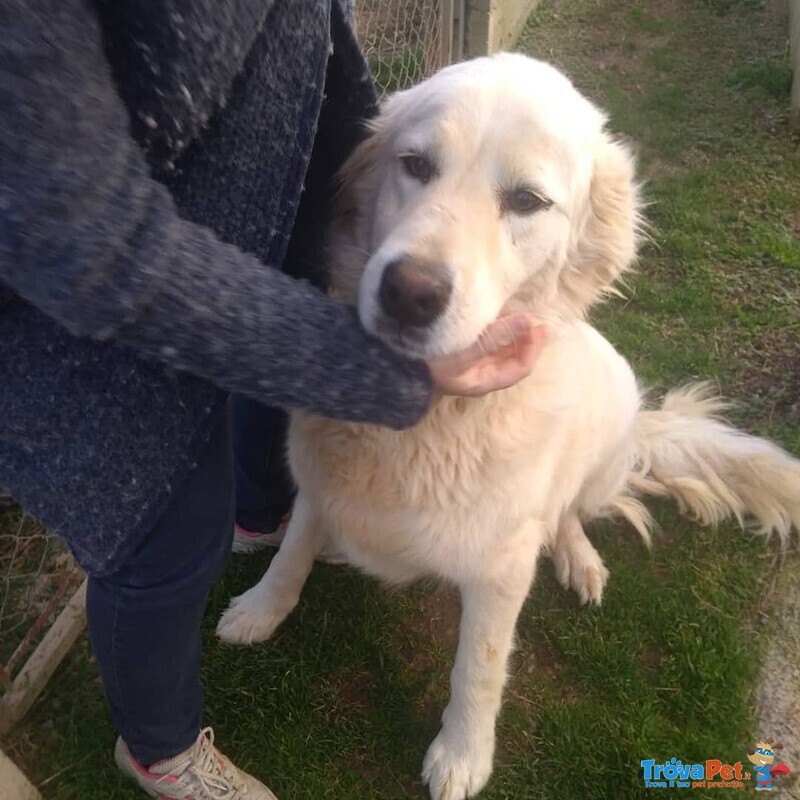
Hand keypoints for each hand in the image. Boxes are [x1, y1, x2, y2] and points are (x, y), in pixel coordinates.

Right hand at [427, 313, 546, 396]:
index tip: (539, 325)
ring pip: (499, 351)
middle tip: (536, 319)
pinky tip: (494, 315)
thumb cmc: (427, 362)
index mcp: (481, 381)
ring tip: (519, 315)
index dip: (533, 348)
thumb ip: (497, 336)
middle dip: (525, 341)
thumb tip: (529, 321)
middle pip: (511, 360)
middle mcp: (477, 376)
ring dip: (511, 334)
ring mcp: (466, 366)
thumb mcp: (464, 350)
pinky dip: (494, 330)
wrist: (389, 365)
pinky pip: (484, 343)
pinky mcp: (456, 353)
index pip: (519, 368)